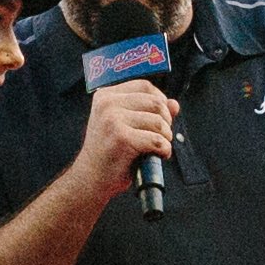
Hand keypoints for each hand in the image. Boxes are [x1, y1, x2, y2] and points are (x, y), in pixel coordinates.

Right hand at [82, 79, 177, 199]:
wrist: (90, 178)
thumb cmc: (110, 153)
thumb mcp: (127, 126)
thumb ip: (150, 112)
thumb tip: (174, 104)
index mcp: (105, 96)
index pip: (144, 86)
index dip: (160, 100)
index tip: (161, 117)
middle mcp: (107, 103)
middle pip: (155, 102)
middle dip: (166, 121)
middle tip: (162, 136)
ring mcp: (112, 119)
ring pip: (158, 121)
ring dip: (166, 137)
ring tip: (158, 148)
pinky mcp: (121, 137)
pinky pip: (157, 140)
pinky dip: (165, 150)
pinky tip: (159, 155)